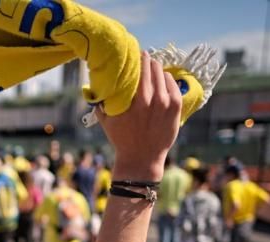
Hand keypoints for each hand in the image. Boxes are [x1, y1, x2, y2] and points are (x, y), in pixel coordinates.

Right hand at [96, 51, 181, 181]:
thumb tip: (93, 86)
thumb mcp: (106, 121)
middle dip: (146, 60)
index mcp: (132, 101)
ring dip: (157, 69)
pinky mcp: (176, 107)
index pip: (135, 69)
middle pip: (150, 67)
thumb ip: (100, 102)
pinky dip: (167, 79)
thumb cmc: (122, 139)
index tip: (132, 54)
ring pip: (162, 74)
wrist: (141, 159)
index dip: (134, 58)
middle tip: (143, 56)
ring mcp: (165, 103)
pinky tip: (162, 79)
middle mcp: (150, 99)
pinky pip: (172, 84)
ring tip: (153, 67)